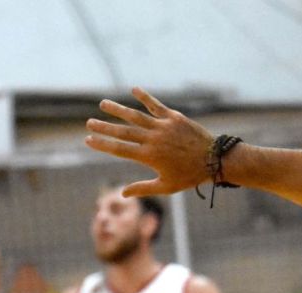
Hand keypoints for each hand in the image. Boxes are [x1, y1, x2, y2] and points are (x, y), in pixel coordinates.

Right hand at [84, 87, 214, 196]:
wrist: (214, 161)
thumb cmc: (189, 176)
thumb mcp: (166, 187)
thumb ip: (143, 188)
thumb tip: (122, 194)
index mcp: (149, 157)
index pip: (119, 150)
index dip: (102, 145)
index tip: (87, 140)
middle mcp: (153, 140)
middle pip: (123, 132)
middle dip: (104, 127)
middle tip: (88, 122)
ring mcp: (163, 127)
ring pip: (136, 116)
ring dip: (118, 110)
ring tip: (103, 104)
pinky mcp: (174, 118)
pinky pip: (156, 106)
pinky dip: (145, 97)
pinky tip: (133, 89)